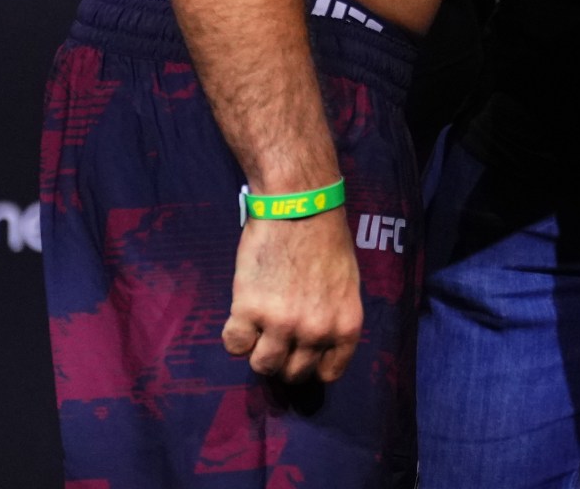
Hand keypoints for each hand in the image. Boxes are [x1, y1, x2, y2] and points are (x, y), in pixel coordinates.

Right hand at [221, 211, 364, 385]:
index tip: (301, 354)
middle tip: (275, 337)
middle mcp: (316, 331)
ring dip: (257, 350)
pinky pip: (234, 345)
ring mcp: (282, 324)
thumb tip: (315, 343)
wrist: (297, 205)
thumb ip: (332, 318)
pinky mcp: (249, 310)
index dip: (312, 365)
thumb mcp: (345, 284)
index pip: (329, 372)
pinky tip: (241, 315)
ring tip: (258, 327)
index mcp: (345, 325)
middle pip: (292, 374)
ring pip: (262, 366)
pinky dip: (235, 334)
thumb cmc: (324, 238)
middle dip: (283, 359)